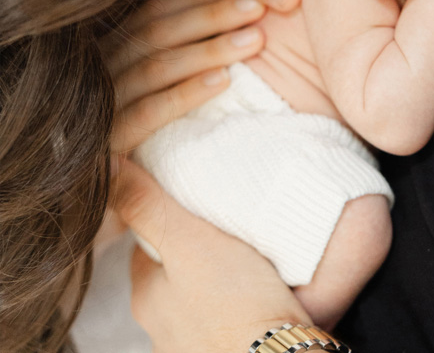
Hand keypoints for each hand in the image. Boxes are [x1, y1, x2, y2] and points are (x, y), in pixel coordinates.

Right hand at [107, 0, 265, 153]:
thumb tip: (238, 15)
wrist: (110, 211)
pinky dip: (186, 94)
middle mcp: (97, 74)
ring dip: (209, 49)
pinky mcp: (104, 147)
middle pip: (156, 31)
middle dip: (212, 15)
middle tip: (259, 7)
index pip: (154, 13)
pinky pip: (147, 114)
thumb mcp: (159, 91)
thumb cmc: (149, 146)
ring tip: (256, 40)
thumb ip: (180, 53)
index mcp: (109, 53)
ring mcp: (97, 109)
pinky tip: (223, 81)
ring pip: (155, 66)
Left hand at [111, 158, 309, 351]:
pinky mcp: (222, 352)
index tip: (193, 203)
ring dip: (215, 283)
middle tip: (228, 228)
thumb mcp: (189, 242)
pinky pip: (224, 322)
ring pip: (197, 300)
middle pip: (172, 273)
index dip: (169, 218)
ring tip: (250, 261)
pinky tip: (259, 298)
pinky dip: (236, 308)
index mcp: (146, 293)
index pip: (147, 243)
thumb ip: (148, 206)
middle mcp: (159, 325)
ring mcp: (189, 345)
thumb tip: (104, 169)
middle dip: (194, 252)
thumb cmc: (237, 305)